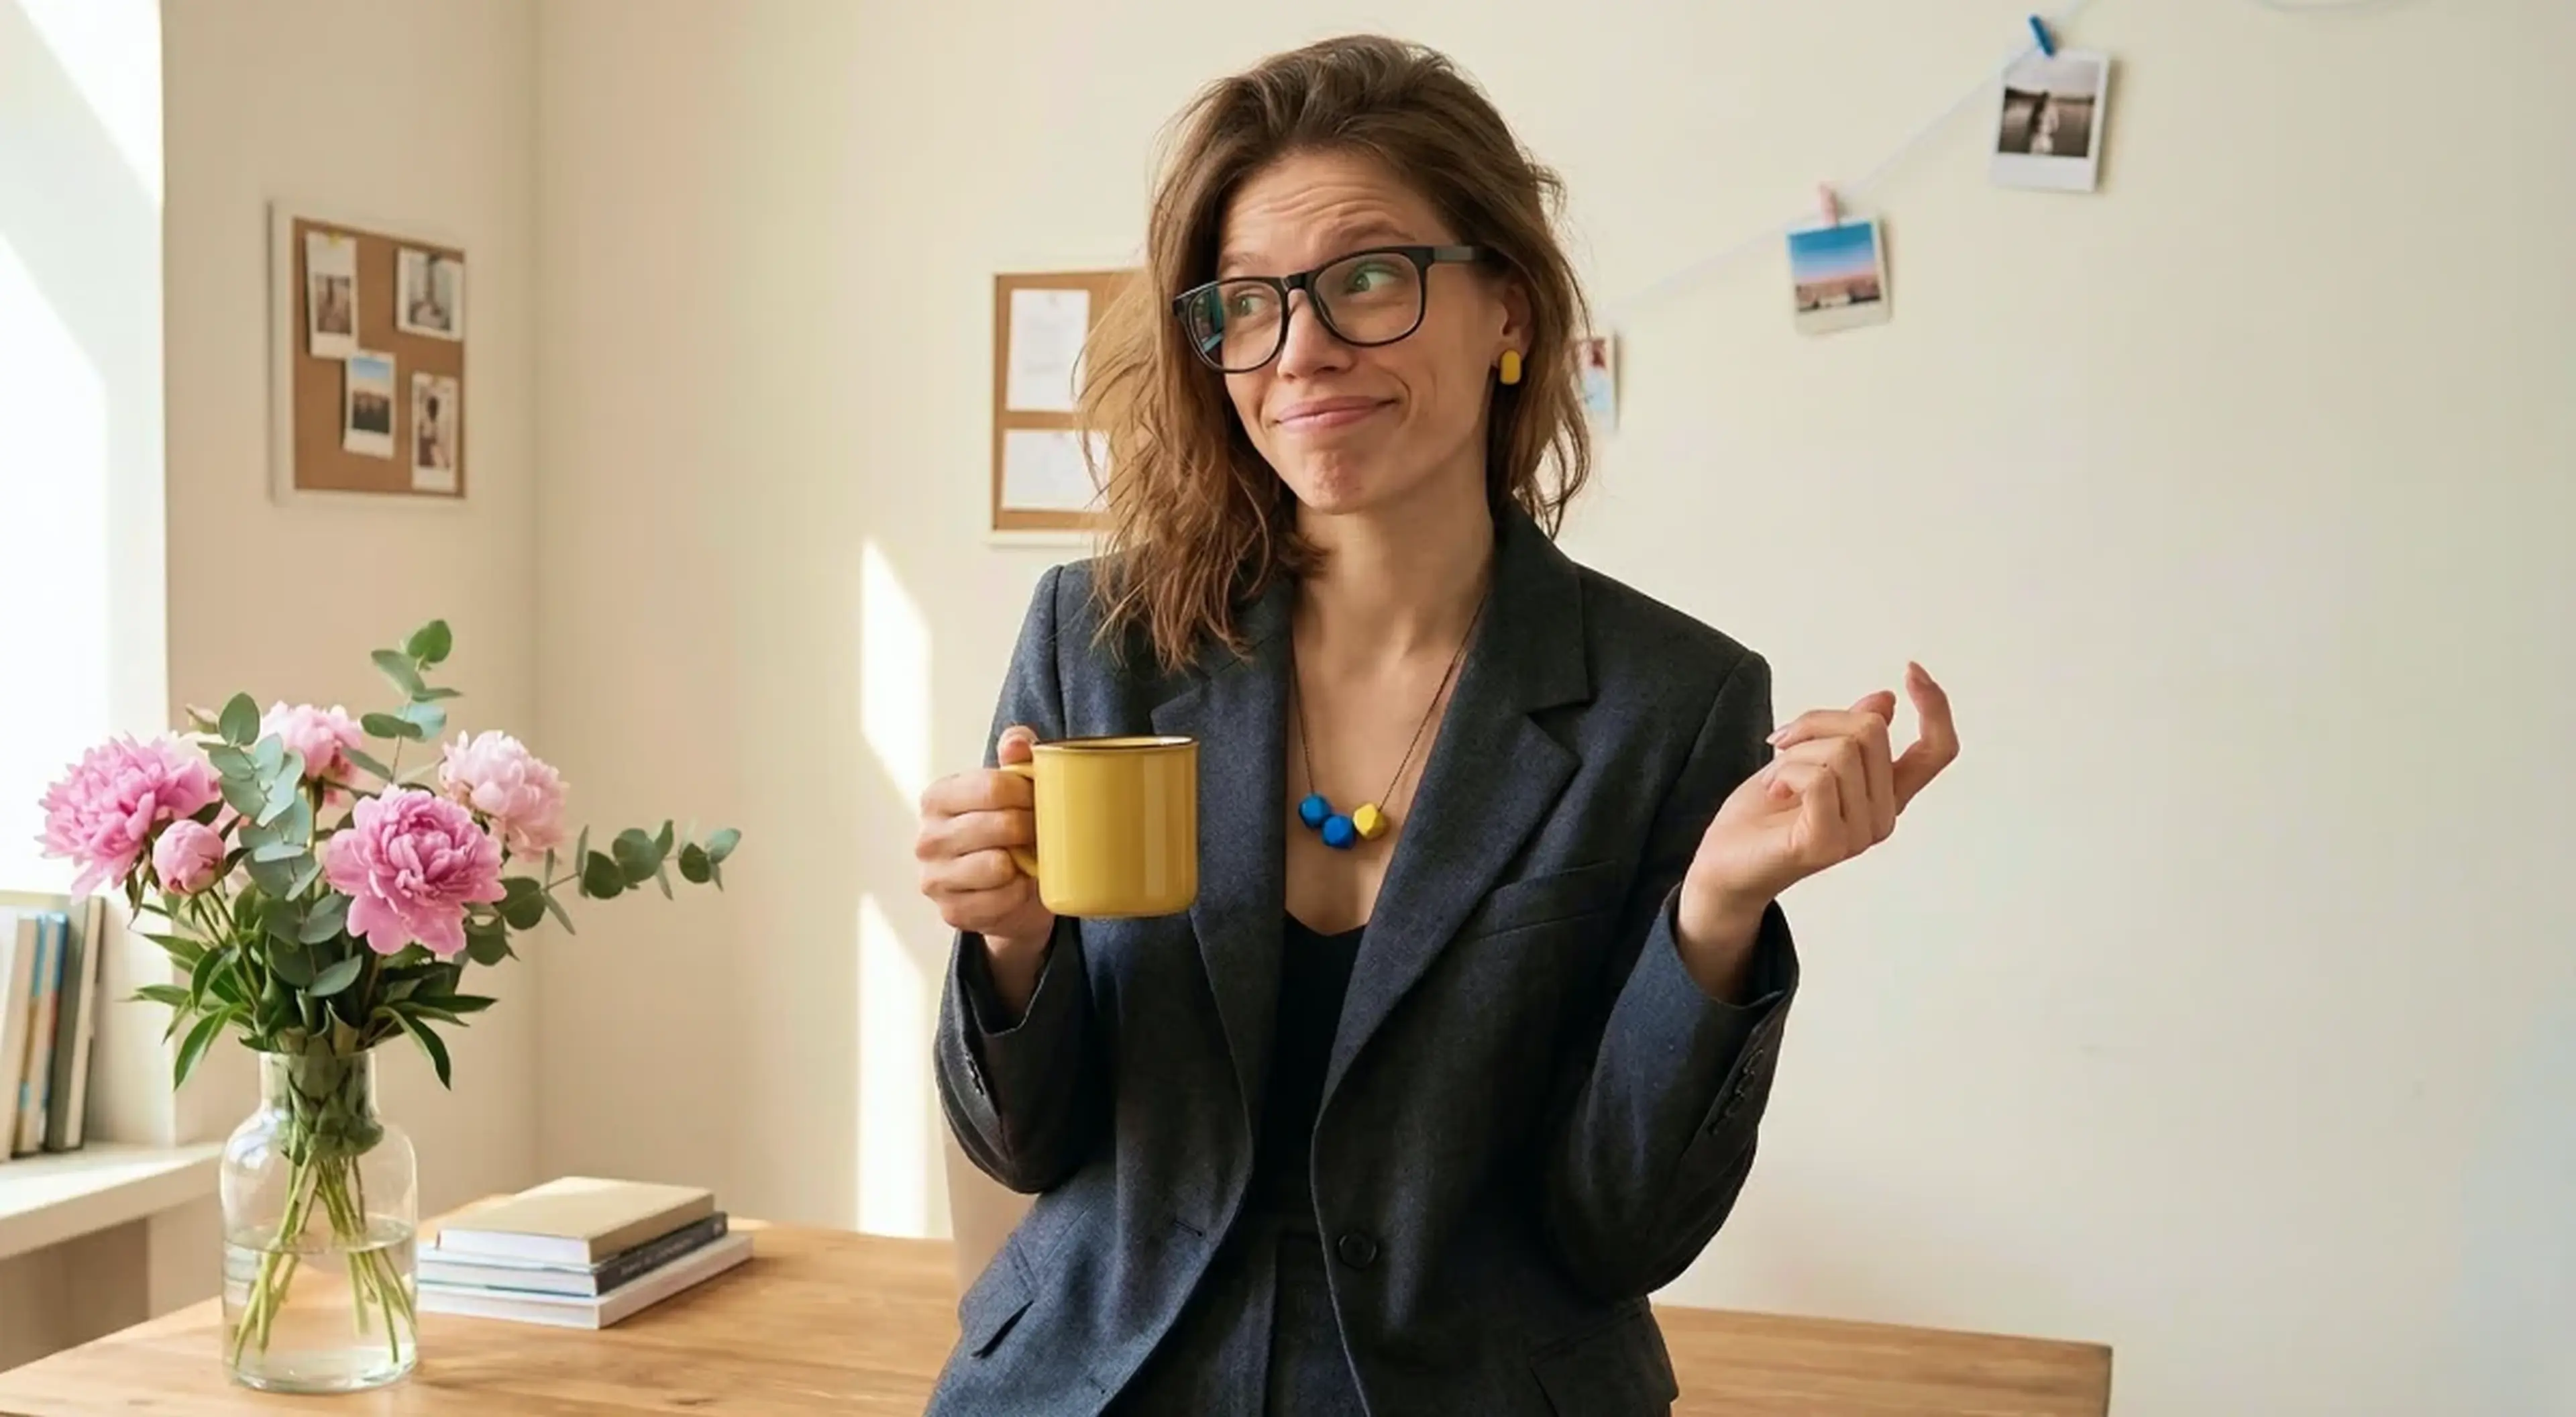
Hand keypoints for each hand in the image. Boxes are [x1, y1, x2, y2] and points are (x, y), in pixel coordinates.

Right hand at [916, 725, 1055, 949]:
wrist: (1007, 891)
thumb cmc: (1009, 829)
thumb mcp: (1012, 788)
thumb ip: (1016, 755)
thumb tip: (1018, 741)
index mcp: (937, 798)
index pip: (993, 786)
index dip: (1029, 793)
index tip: (1042, 799)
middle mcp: (927, 838)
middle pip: (1001, 825)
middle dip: (1033, 828)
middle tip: (1042, 831)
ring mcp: (934, 878)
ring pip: (998, 865)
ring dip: (1025, 862)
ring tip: (1029, 857)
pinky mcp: (951, 911)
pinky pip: (1001, 899)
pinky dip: (1018, 893)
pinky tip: (1017, 885)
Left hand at [1679, 662, 1959, 954]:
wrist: (1725, 865)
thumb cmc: (1765, 813)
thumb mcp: (1807, 757)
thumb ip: (1849, 735)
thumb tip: (1885, 700)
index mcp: (1886, 795)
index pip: (1937, 751)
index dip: (1936, 707)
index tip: (1911, 671)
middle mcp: (1882, 817)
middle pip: (1872, 730)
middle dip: (1817, 722)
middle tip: (1782, 743)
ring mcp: (1858, 834)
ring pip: (1844, 751)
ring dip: (1796, 751)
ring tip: (1776, 778)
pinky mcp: (1827, 843)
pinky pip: (1819, 779)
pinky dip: (1786, 772)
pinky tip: (1773, 791)